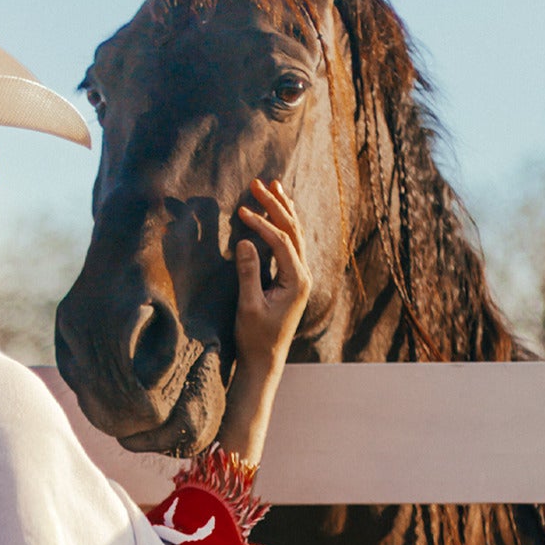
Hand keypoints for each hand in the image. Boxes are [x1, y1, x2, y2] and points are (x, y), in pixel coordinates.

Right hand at [218, 179, 311, 469]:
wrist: (265, 361)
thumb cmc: (255, 338)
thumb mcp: (248, 307)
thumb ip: (248, 273)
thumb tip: (245, 241)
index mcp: (296, 281)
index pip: (280, 241)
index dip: (261, 224)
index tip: (241, 210)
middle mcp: (304, 275)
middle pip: (293, 230)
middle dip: (276, 205)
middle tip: (258, 183)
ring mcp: (300, 276)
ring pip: (295, 234)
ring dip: (283, 209)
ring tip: (273, 186)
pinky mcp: (292, 279)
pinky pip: (291, 244)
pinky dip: (283, 224)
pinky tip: (277, 212)